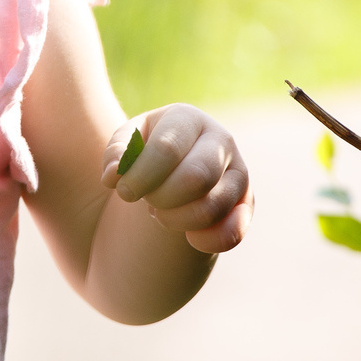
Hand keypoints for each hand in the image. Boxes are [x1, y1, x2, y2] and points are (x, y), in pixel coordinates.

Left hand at [102, 104, 252, 253]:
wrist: (171, 168)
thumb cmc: (145, 152)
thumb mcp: (125, 145)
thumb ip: (116, 154)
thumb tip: (114, 175)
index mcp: (187, 118)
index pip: (167, 149)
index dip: (140, 176)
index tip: (122, 191)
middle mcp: (220, 141)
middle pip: (196, 177)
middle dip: (161, 198)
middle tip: (146, 201)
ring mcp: (238, 173)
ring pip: (212, 207)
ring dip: (177, 220)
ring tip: (162, 212)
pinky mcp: (246, 204)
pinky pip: (233, 232)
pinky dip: (206, 241)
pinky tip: (187, 237)